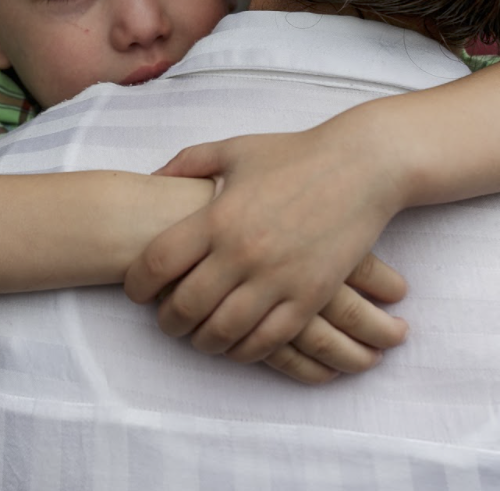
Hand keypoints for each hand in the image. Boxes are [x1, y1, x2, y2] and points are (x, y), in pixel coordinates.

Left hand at [124, 126, 405, 362]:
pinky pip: (268, 339)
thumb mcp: (236, 149)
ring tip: (200, 337)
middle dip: (168, 321)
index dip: (137, 285)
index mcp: (217, 216)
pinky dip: (246, 349)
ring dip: (204, 341)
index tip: (137, 291)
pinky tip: (239, 343)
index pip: (156, 263)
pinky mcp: (309, 295)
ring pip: (223, 331)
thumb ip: (189, 162)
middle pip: (184, 306)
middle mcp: (242, 252)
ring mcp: (277, 277)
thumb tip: (154, 179)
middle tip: (168, 321)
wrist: (362, 166)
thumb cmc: (296, 154)